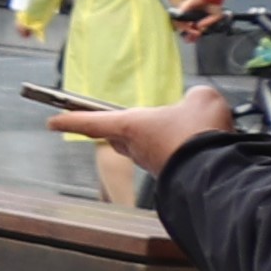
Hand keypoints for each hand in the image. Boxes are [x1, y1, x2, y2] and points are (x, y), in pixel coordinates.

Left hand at [48, 92, 237, 179]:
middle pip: (118, 137)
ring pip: (145, 147)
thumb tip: (196, 101)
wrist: (218, 172)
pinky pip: (169, 156)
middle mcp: (135, 147)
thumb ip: (193, 96)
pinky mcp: (171, 174)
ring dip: (159, 136)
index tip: (51, 122)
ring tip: (186, 125)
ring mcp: (152, 163)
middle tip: (125, 120)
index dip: (70, 120)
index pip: (91, 122)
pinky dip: (180, 148)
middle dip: (121, 128)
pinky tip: (198, 143)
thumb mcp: (202, 98)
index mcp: (130, 125)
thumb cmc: (200, 135)